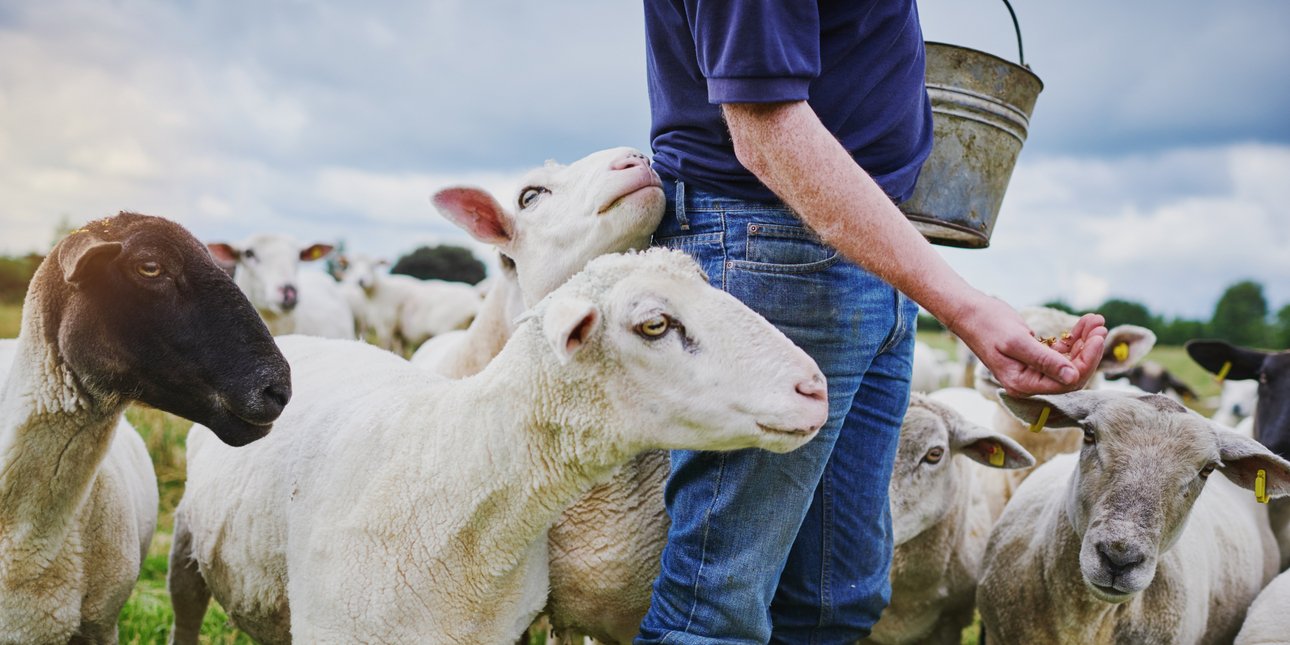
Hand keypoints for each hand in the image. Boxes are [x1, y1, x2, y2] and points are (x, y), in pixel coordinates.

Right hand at [947, 294, 1106, 396]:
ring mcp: (1033, 368)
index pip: (1065, 382)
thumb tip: (1072, 377)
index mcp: (1022, 383)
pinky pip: (1061, 350)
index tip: (1096, 338)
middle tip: (1100, 326)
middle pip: (1071, 373)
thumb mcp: (1016, 341)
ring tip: (1095, 320)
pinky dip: (1074, 336)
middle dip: (1088, 350)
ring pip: (1069, 360)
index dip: (1086, 362)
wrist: (969, 311)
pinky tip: (1085, 322)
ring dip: (1084, 340)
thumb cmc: (987, 325)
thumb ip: (1044, 361)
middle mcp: (1029, 380)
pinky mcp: (1035, 355)